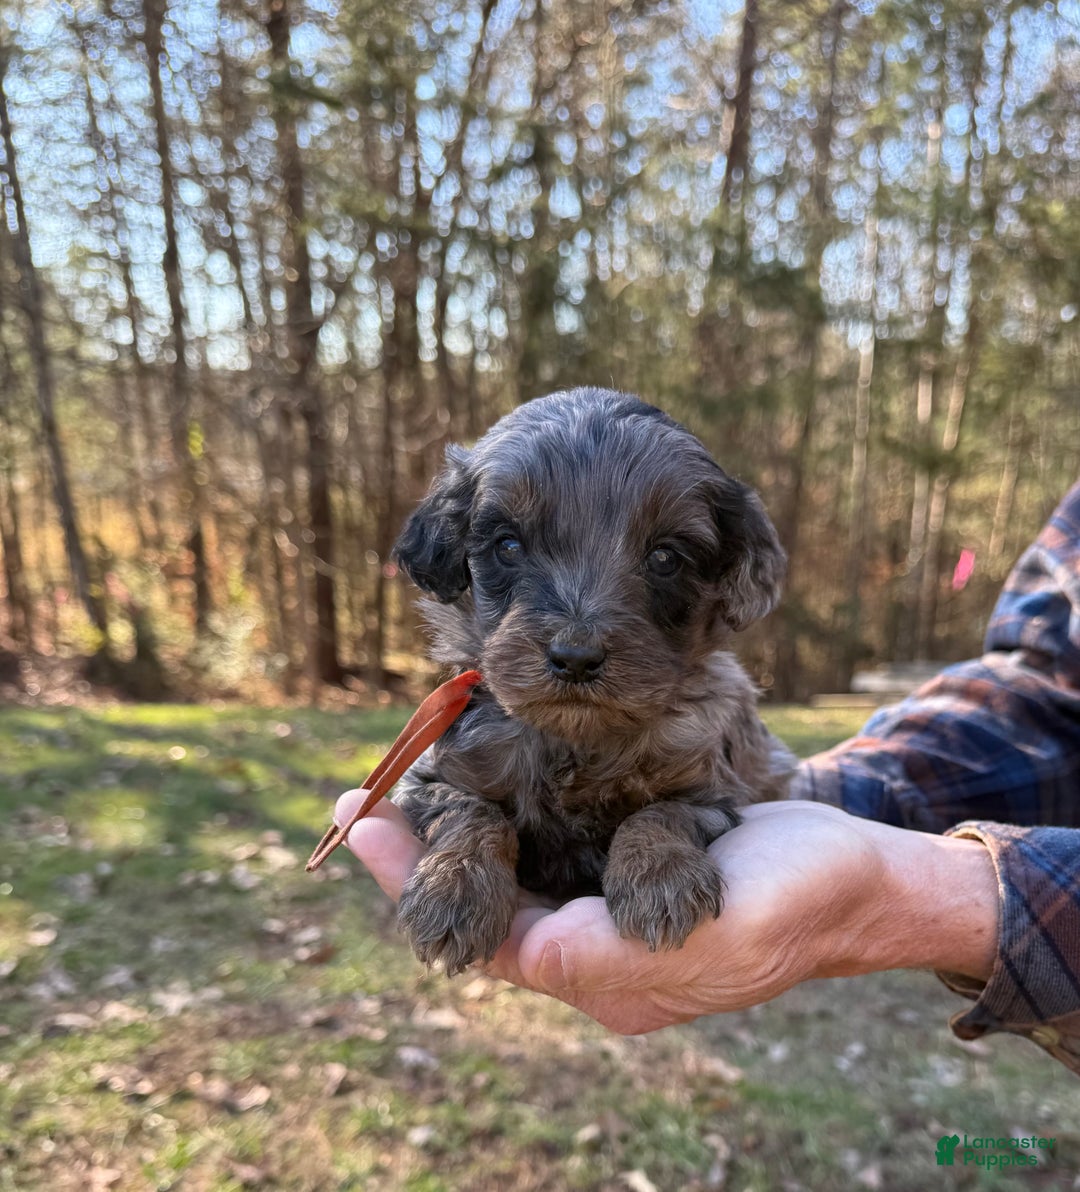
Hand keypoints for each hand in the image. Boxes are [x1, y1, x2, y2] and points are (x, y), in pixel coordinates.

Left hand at [335, 792, 997, 1034]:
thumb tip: (532, 954)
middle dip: (422, 860)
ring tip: (396, 790)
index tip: (364, 826)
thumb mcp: (719, 931)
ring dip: (454, 837)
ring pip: (512, 877)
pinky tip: (481, 784)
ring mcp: (610, 911)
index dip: (421, 885)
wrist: (858, 876)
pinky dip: (504, 819)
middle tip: (357, 806)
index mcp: (607, 976)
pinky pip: (549, 850)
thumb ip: (622, 953)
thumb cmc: (797, 897)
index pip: (490, 937)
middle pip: (487, 908)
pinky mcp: (628, 870)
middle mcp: (595, 949)